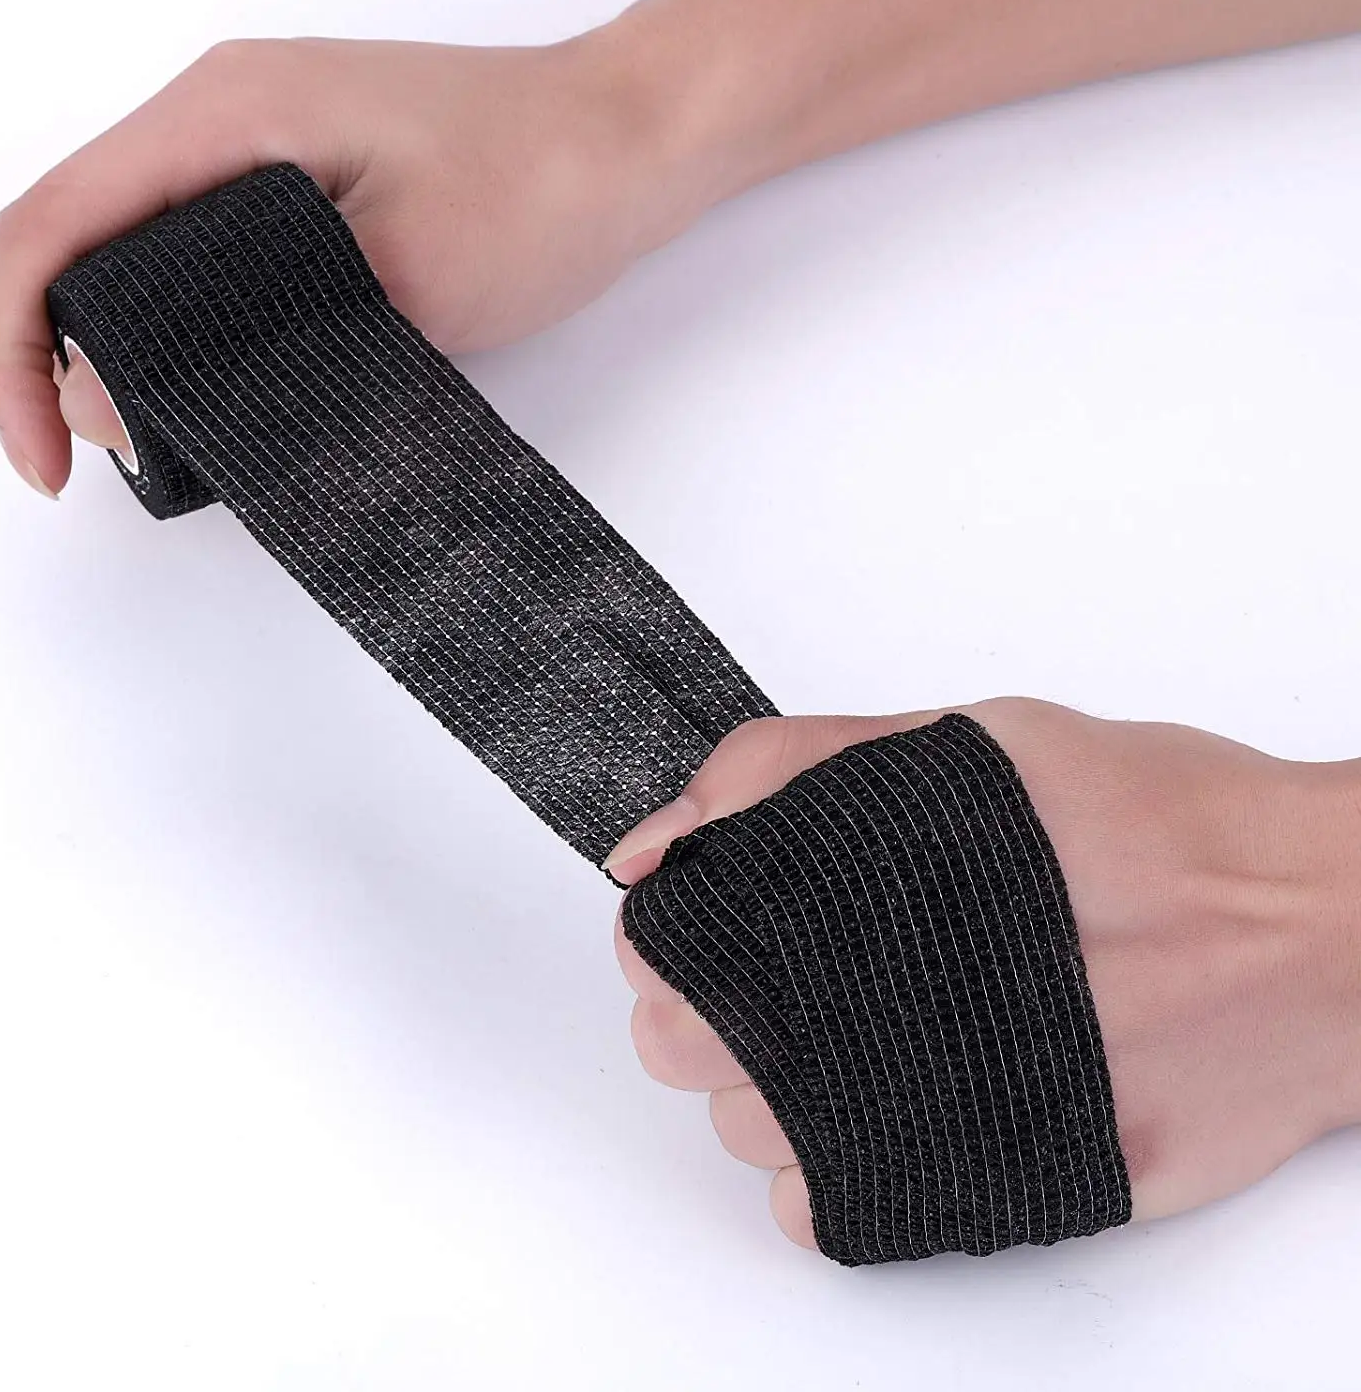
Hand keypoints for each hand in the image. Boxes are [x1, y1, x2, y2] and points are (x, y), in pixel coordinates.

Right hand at [0, 32, 686, 495]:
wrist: (635, 142)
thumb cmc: (543, 186)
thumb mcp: (393, 284)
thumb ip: (244, 345)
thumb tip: (111, 400)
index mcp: (222, 114)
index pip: (46, 229)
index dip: (10, 354)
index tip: (44, 458)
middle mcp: (218, 115)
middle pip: (68, 239)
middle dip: (51, 358)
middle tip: (100, 463)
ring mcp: (257, 145)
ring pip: (129, 252)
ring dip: (113, 347)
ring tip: (148, 442)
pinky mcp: (299, 183)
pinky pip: (195, 255)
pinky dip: (176, 328)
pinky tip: (207, 389)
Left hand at [608, 698, 1360, 1250]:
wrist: (1326, 926)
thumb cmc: (1163, 817)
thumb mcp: (975, 742)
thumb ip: (801, 770)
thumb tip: (654, 842)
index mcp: (885, 886)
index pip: (676, 938)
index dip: (664, 928)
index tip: (685, 918)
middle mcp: (911, 1008)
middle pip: (693, 1045)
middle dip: (698, 1001)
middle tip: (759, 967)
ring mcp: (964, 1109)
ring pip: (760, 1135)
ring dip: (764, 1080)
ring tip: (841, 1020)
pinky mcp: (1020, 1185)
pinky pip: (845, 1205)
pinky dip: (833, 1155)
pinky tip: (882, 1093)